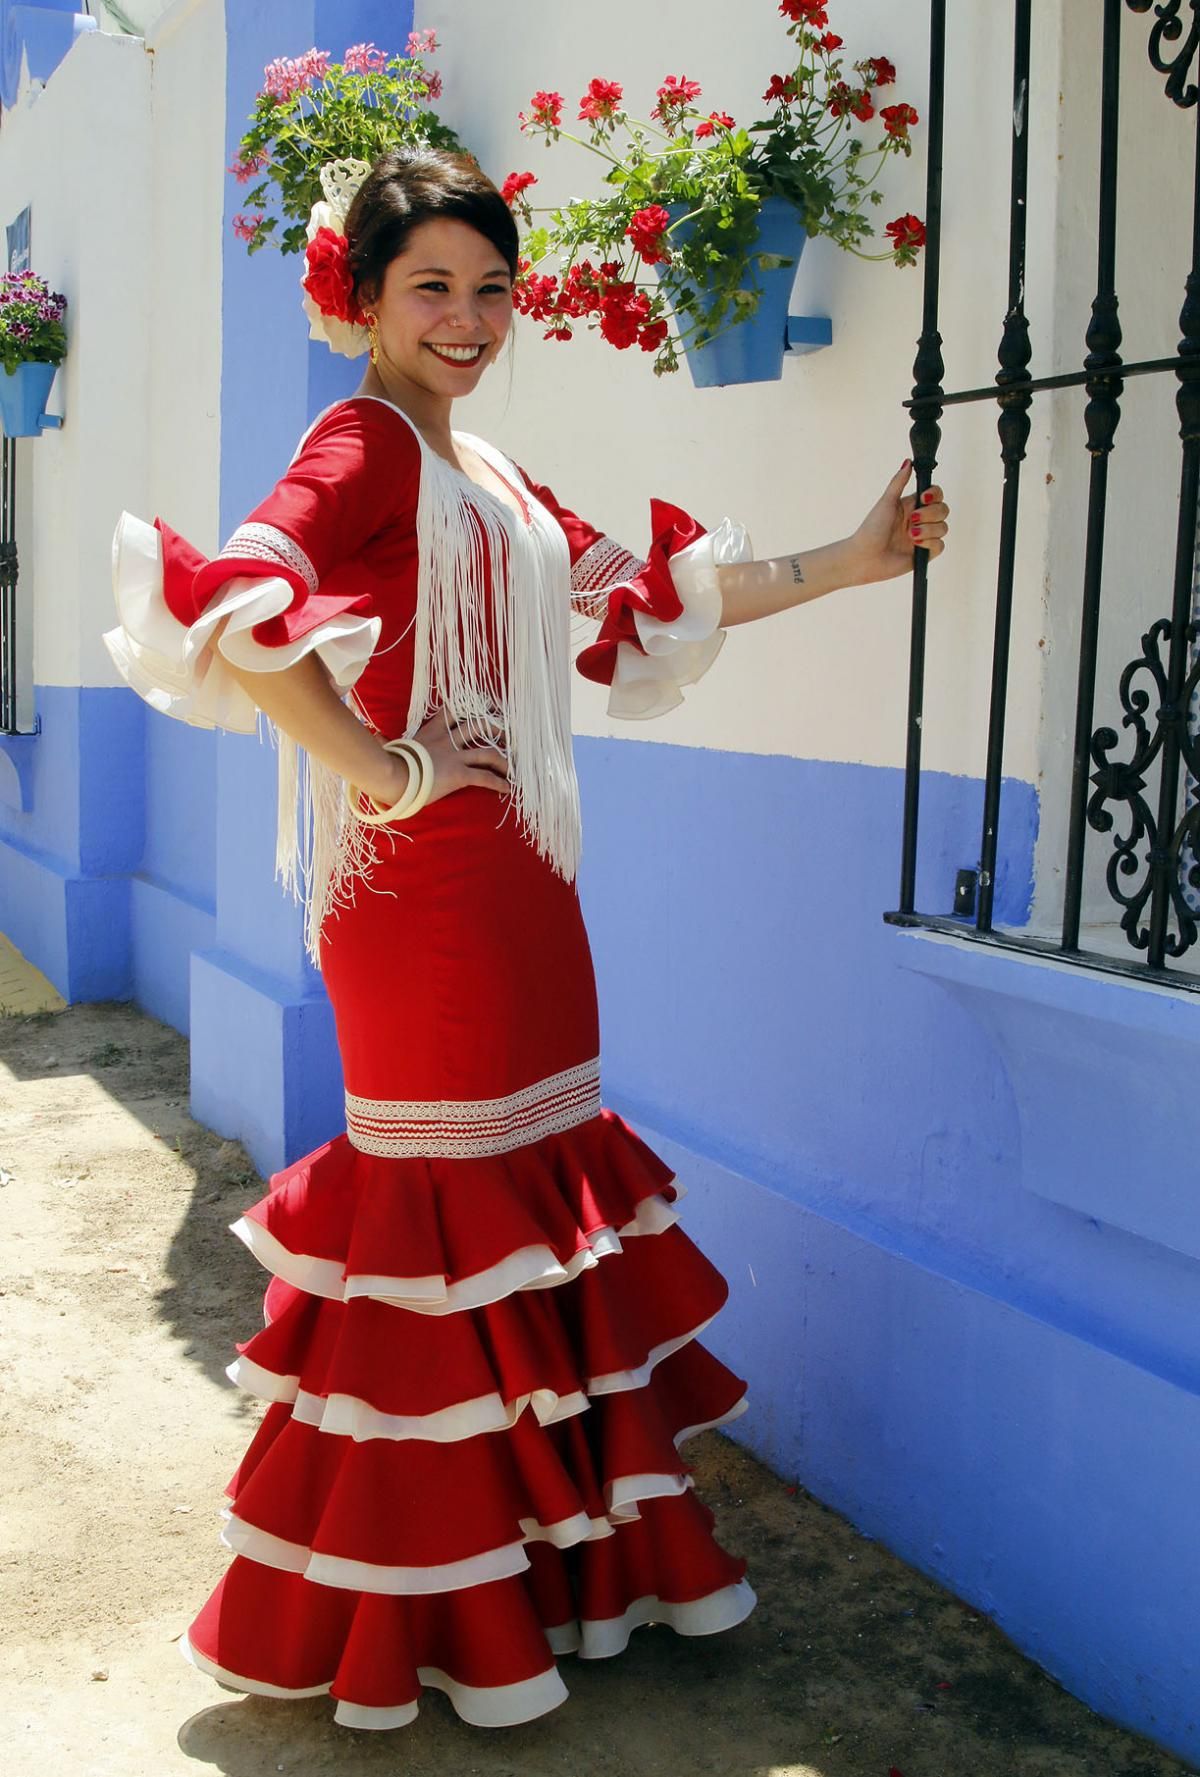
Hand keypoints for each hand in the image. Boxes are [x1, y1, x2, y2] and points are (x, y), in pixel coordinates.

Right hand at [372, 709, 510, 808]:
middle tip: (506, 736)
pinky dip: (498, 782)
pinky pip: (484, 777)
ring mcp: (454, 756)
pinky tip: (508, 789)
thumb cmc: (388, 764)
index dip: (469, 708)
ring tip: (513, 768)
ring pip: (487, 752)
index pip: (453, 711)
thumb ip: (387, 740)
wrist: (392, 776)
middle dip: (495, 729)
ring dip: (503, 760)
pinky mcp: (459, 774)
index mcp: (431, 731)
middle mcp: (447, 740)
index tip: (483, 708)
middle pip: (478, 726)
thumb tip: (374, 735)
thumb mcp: (390, 747)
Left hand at [843, 459, 949, 585]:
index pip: (936, 494)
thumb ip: (898, 482)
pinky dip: (929, 544)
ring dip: (927, 530)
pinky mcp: (925, 553)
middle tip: (912, 519)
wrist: (865, 557)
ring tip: (909, 535)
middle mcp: (920, 520)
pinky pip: (940, 545)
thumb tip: (908, 461)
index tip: (924, 497)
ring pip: (943, 527)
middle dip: (930, 514)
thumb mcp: (886, 502)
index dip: (935, 494)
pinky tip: (914, 545)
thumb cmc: (871, 529)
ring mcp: (924, 536)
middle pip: (943, 510)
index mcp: (913, 505)